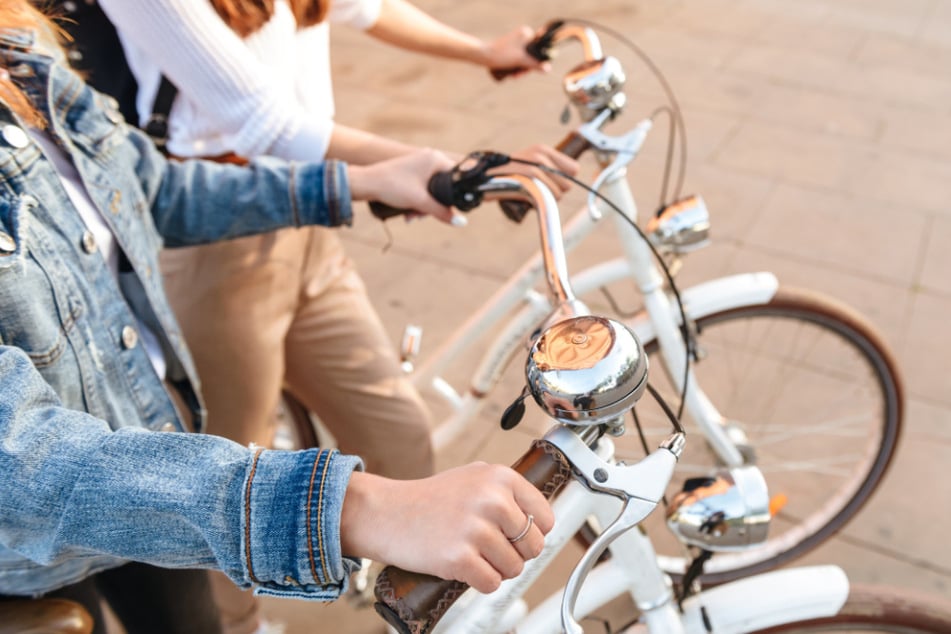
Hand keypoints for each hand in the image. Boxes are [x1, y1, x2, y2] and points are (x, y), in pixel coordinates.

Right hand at [340, 462, 553, 592]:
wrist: (387, 513)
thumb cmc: (429, 499)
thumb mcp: (473, 477)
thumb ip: (506, 491)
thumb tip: (539, 516)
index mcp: (500, 477)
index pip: (544, 517)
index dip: (534, 532)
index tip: (518, 536)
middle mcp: (492, 500)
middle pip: (533, 545)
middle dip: (516, 554)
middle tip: (492, 548)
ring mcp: (475, 530)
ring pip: (514, 568)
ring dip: (498, 570)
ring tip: (475, 556)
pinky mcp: (459, 558)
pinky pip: (492, 584)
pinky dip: (481, 582)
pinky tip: (465, 568)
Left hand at [347, 148, 464, 224]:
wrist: (366, 183)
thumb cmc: (392, 186)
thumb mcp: (420, 202)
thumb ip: (442, 212)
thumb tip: (462, 223)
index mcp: (435, 158)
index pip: (456, 178)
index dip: (453, 196)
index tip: (446, 210)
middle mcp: (428, 158)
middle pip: (443, 187)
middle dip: (432, 206)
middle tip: (420, 216)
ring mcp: (418, 164)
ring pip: (430, 190)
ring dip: (422, 207)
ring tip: (411, 216)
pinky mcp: (409, 171)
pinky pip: (420, 188)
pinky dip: (416, 201)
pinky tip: (407, 213)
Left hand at [481, 26, 549, 75]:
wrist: (483, 56)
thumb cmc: (502, 55)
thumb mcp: (521, 60)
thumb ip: (535, 65)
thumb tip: (548, 69)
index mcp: (526, 33)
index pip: (538, 49)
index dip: (535, 61)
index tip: (528, 70)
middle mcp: (521, 35)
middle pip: (531, 55)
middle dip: (525, 67)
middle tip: (518, 76)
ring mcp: (515, 42)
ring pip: (524, 58)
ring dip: (520, 69)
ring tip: (513, 76)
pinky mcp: (509, 48)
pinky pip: (517, 58)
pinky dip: (515, 66)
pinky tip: (511, 73)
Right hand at [492, 144, 580, 199]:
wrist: (481, 177)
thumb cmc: (507, 174)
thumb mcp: (530, 163)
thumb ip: (550, 169)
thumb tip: (570, 183)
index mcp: (543, 150)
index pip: (574, 169)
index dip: (565, 179)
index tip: (553, 182)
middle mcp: (540, 156)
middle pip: (567, 184)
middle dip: (556, 191)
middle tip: (539, 190)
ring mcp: (532, 168)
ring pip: (557, 193)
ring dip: (547, 199)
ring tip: (531, 194)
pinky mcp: (526, 182)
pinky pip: (545, 198)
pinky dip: (540, 203)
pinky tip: (529, 198)